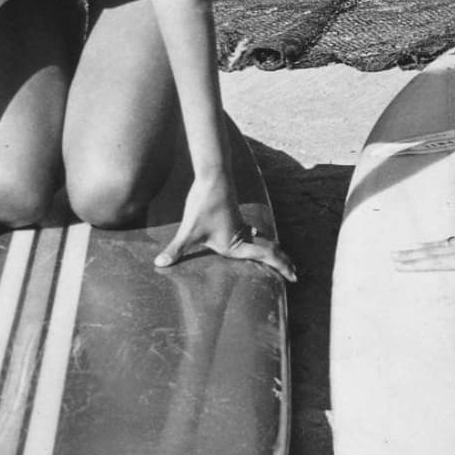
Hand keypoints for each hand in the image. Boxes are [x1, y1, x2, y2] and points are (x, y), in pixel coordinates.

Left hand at [155, 175, 295, 281]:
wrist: (213, 178)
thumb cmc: (203, 205)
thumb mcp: (189, 231)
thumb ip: (176, 249)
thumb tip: (159, 264)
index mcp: (236, 244)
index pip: (266, 258)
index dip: (281, 267)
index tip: (294, 277)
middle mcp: (242, 236)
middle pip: (270, 251)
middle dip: (283, 263)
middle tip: (296, 274)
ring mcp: (240, 226)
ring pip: (263, 241)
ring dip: (273, 252)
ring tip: (282, 261)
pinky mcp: (235, 218)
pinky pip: (253, 233)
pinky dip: (260, 240)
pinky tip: (255, 238)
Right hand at [393, 198, 454, 274]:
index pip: (436, 263)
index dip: (416, 265)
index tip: (399, 265)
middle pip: (430, 255)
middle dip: (411, 259)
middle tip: (392, 259)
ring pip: (436, 248)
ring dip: (421, 252)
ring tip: (404, 254)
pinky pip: (446, 244)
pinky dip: (435, 247)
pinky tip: (434, 248)